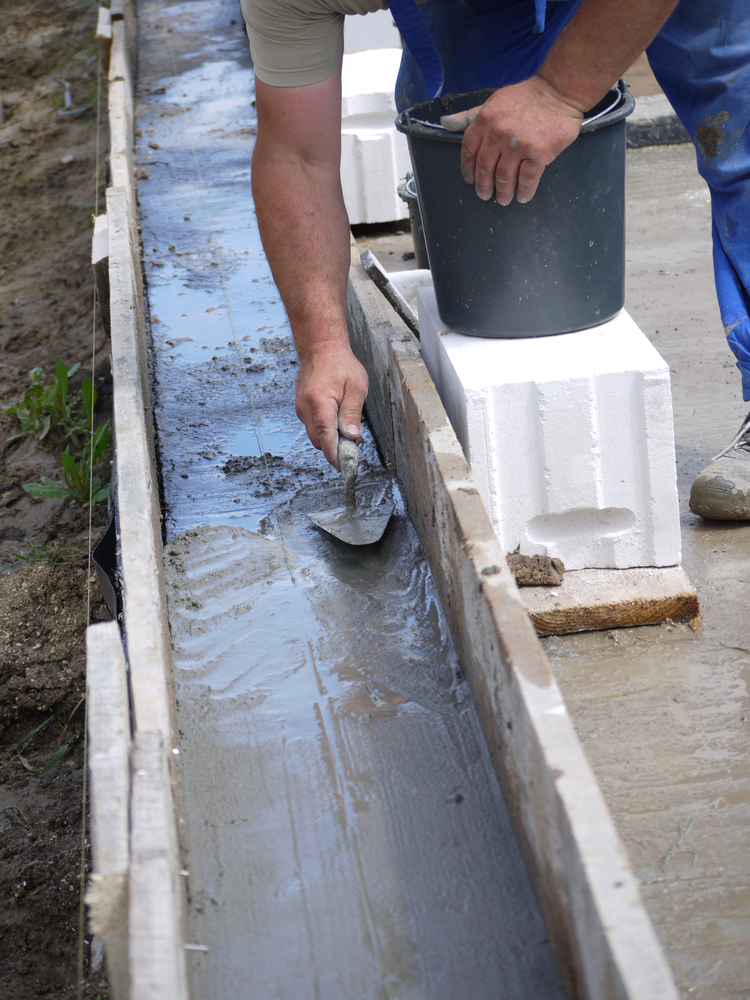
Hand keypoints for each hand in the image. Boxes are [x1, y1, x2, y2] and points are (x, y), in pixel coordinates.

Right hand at [295, 341, 368, 468]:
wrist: (320, 348)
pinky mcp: (301, 409)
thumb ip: (352, 413)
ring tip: (347, 430)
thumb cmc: (341, 364)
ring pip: (315, 435)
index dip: (335, 455)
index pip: (326, 437)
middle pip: (318, 441)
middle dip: (334, 449)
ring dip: (329, 439)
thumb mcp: (356, 387)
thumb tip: (352, 437)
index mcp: (320, 402)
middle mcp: (306, 408)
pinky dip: (324, 430)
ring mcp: (301, 409)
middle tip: (353, 448)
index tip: (344, 468)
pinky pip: (313, 427)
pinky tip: (337, 421)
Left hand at [440, 76, 584, 205]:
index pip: (468, 151)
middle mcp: (498, 134)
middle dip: (483, 186)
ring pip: (504, 177)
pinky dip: (524, 191)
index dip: (467, 169)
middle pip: (485, 168)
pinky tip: (523, 197)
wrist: (559, 91)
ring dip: (503, 192)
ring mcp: (518, 146)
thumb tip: (445, 123)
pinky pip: (527, 179)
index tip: (470, 179)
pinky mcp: (538, 154)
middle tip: (485, 195)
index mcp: (485, 121)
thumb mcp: (493, 102)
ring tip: (503, 200)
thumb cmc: (526, 96)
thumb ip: (470, 116)